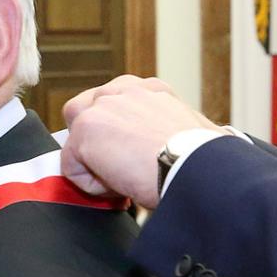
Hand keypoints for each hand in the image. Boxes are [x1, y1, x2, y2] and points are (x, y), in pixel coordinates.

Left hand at [61, 75, 217, 208]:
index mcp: (150, 89)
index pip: (112, 106)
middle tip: (120, 170)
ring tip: (122, 179)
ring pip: (76, 142)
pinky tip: (121, 186)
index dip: (116, 137)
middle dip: (93, 144)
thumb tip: (184, 144)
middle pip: (84, 114)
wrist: (196, 167)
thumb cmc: (203, 159)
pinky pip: (72, 169)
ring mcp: (102, 106)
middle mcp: (124, 89)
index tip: (135, 158)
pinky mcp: (86, 129)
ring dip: (92, 165)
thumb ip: (171, 129)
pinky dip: (92, 187)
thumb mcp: (193, 131)